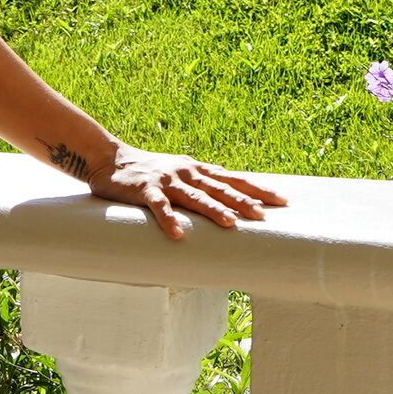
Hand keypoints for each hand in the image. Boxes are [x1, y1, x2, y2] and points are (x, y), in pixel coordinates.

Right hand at [80, 144, 283, 240]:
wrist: (110, 159)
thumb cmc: (150, 171)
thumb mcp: (182, 173)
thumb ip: (204, 183)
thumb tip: (234, 197)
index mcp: (198, 170)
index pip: (234, 180)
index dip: (258, 190)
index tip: (282, 201)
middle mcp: (187, 173)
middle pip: (220, 188)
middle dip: (243, 202)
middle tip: (263, 215)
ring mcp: (166, 181)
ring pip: (195, 197)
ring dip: (213, 210)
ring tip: (230, 223)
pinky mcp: (145, 190)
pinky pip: (159, 207)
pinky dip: (168, 219)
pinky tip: (178, 234)